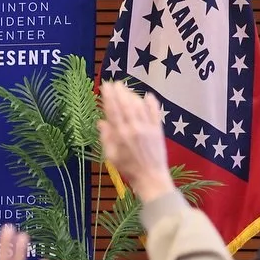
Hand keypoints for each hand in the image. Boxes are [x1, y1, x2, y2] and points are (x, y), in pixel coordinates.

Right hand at [99, 81, 172, 203]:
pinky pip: (155, 113)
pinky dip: (152, 103)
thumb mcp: (111, 156)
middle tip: (116, 82)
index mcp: (120, 135)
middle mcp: (134, 128)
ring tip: (127, 88)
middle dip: (120, 92)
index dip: (109, 97)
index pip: (113, 111)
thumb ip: (106, 138)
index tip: (105, 86)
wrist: (151, 177)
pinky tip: (148, 95)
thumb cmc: (128, 169)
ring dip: (133, 95)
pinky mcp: (158, 130)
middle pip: (126, 105)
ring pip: (139, 106)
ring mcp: (148, 128)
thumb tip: (101, 122)